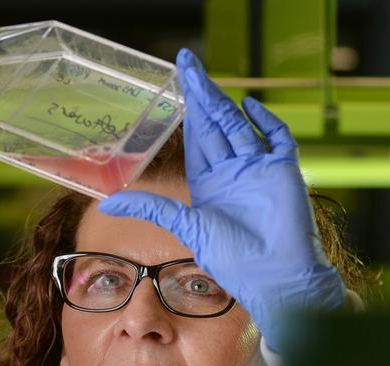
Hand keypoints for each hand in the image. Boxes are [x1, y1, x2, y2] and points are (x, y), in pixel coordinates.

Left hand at [98, 48, 344, 351]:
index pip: (196, 139)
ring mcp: (258, 169)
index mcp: (208, 183)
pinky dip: (266, 121)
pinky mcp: (283, 171)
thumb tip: (106, 202)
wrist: (273, 276)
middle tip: (187, 65)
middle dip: (201, 96)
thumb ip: (150, 208)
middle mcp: (232, 172)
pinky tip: (249, 105)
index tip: (175, 87)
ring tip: (204, 77)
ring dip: (223, 102)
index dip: (186, 113)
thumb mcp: (185, 225)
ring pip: (239, 126)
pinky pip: (278, 138)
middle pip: (215, 125)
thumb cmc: (231, 257)